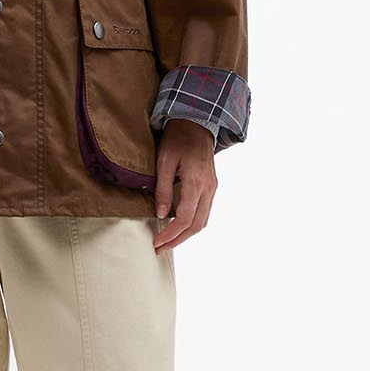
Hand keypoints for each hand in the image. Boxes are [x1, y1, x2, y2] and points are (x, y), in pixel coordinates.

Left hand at [151, 119, 216, 250]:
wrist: (196, 123)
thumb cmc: (178, 138)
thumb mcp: (164, 161)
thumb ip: (163, 188)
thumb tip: (161, 214)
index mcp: (196, 181)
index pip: (186, 217)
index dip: (171, 234)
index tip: (157, 242)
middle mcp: (208, 188)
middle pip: (197, 225)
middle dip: (178, 240)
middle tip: (160, 247)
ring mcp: (212, 187)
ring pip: (203, 221)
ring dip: (185, 234)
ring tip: (167, 240)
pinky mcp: (211, 186)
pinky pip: (204, 211)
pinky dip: (191, 223)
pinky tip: (177, 225)